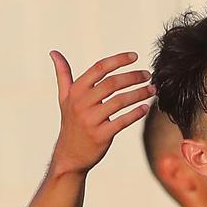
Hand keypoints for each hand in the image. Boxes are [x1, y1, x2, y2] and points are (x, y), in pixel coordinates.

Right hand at [49, 50, 153, 174]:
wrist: (70, 154)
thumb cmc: (71, 122)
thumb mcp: (64, 98)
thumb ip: (63, 75)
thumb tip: (54, 52)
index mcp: (75, 91)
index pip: (99, 69)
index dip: (118, 60)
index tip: (135, 56)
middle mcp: (81, 103)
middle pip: (112, 83)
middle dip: (133, 77)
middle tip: (148, 75)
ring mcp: (90, 120)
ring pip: (119, 101)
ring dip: (139, 94)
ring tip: (153, 90)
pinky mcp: (101, 135)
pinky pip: (122, 121)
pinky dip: (136, 113)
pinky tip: (146, 108)